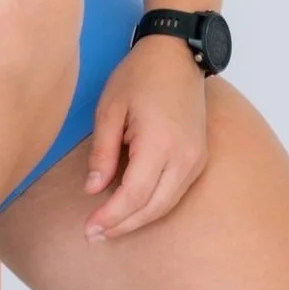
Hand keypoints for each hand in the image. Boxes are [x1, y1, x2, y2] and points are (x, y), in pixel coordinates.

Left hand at [82, 34, 211, 241]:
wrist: (177, 53)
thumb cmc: (140, 75)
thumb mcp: (110, 108)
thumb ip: (102, 152)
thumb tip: (93, 190)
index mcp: (159, 142)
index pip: (133, 194)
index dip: (110, 216)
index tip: (89, 228)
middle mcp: (184, 156)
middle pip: (152, 207)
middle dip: (123, 225)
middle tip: (94, 236)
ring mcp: (196, 157)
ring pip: (167, 205)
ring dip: (138, 220)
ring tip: (110, 228)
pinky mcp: (199, 156)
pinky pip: (176, 192)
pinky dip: (154, 206)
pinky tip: (133, 209)